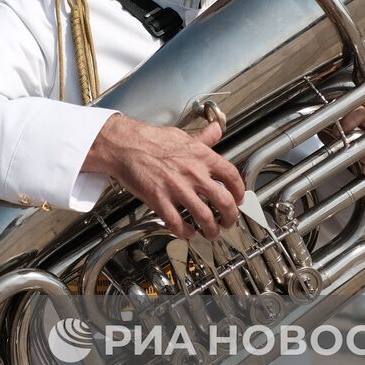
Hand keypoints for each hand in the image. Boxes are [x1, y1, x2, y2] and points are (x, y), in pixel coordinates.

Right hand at [83, 114, 243, 240]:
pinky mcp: (159, 200)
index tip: (239, 198)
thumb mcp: (182, 135)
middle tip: (229, 222)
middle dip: (230, 217)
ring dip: (211, 230)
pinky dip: (186, 232)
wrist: (125, 145)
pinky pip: (177, 223)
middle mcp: (193, 173)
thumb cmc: (150, 139)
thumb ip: (202, 137)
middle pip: (224, 201)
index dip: (239, 191)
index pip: (232, 176)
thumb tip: (215, 131)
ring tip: (211, 233)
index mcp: (201, 156)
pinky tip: (187, 232)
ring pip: (204, 217)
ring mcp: (177, 188)